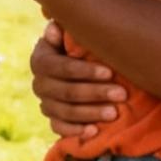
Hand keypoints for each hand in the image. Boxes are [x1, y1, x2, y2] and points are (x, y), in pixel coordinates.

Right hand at [30, 19, 126, 140]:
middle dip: (95, 93)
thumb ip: (65, 30)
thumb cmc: (76, 46)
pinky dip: (76, 131)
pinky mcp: (52, 120)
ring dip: (91, 113)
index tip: (110, 72)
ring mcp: (45, 104)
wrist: (71, 68)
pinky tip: (94, 131)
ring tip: (114, 113)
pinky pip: (60, 128)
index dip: (86, 71)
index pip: (62, 67)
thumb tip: (55, 28)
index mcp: (40, 60)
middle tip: (121, 94)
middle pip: (67, 91)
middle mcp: (39, 84)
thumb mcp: (70, 34)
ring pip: (66, 112)